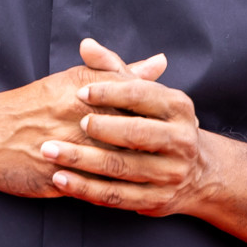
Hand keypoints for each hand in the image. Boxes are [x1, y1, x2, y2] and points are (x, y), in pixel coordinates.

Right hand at [0, 38, 166, 199]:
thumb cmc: (31, 105)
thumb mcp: (74, 80)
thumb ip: (119, 71)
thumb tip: (159, 62)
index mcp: (84, 87)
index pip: (140, 98)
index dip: (161, 113)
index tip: (176, 121)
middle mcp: (78, 114)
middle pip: (135, 129)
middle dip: (156, 143)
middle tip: (173, 150)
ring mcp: (69, 145)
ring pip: (119, 160)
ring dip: (140, 168)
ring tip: (155, 172)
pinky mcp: (59, 174)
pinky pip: (97, 186)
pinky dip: (115, 189)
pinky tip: (129, 191)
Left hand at [39, 39, 210, 216]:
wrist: (196, 173)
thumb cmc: (161, 123)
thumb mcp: (148, 94)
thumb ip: (114, 68)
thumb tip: (86, 45)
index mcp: (179, 107)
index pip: (142, 95)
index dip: (110, 92)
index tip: (80, 92)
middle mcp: (180, 141)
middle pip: (135, 133)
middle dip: (99, 128)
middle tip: (69, 123)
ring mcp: (169, 174)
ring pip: (121, 167)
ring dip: (82, 160)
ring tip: (50, 151)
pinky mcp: (155, 201)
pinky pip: (115, 196)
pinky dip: (85, 188)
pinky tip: (60, 179)